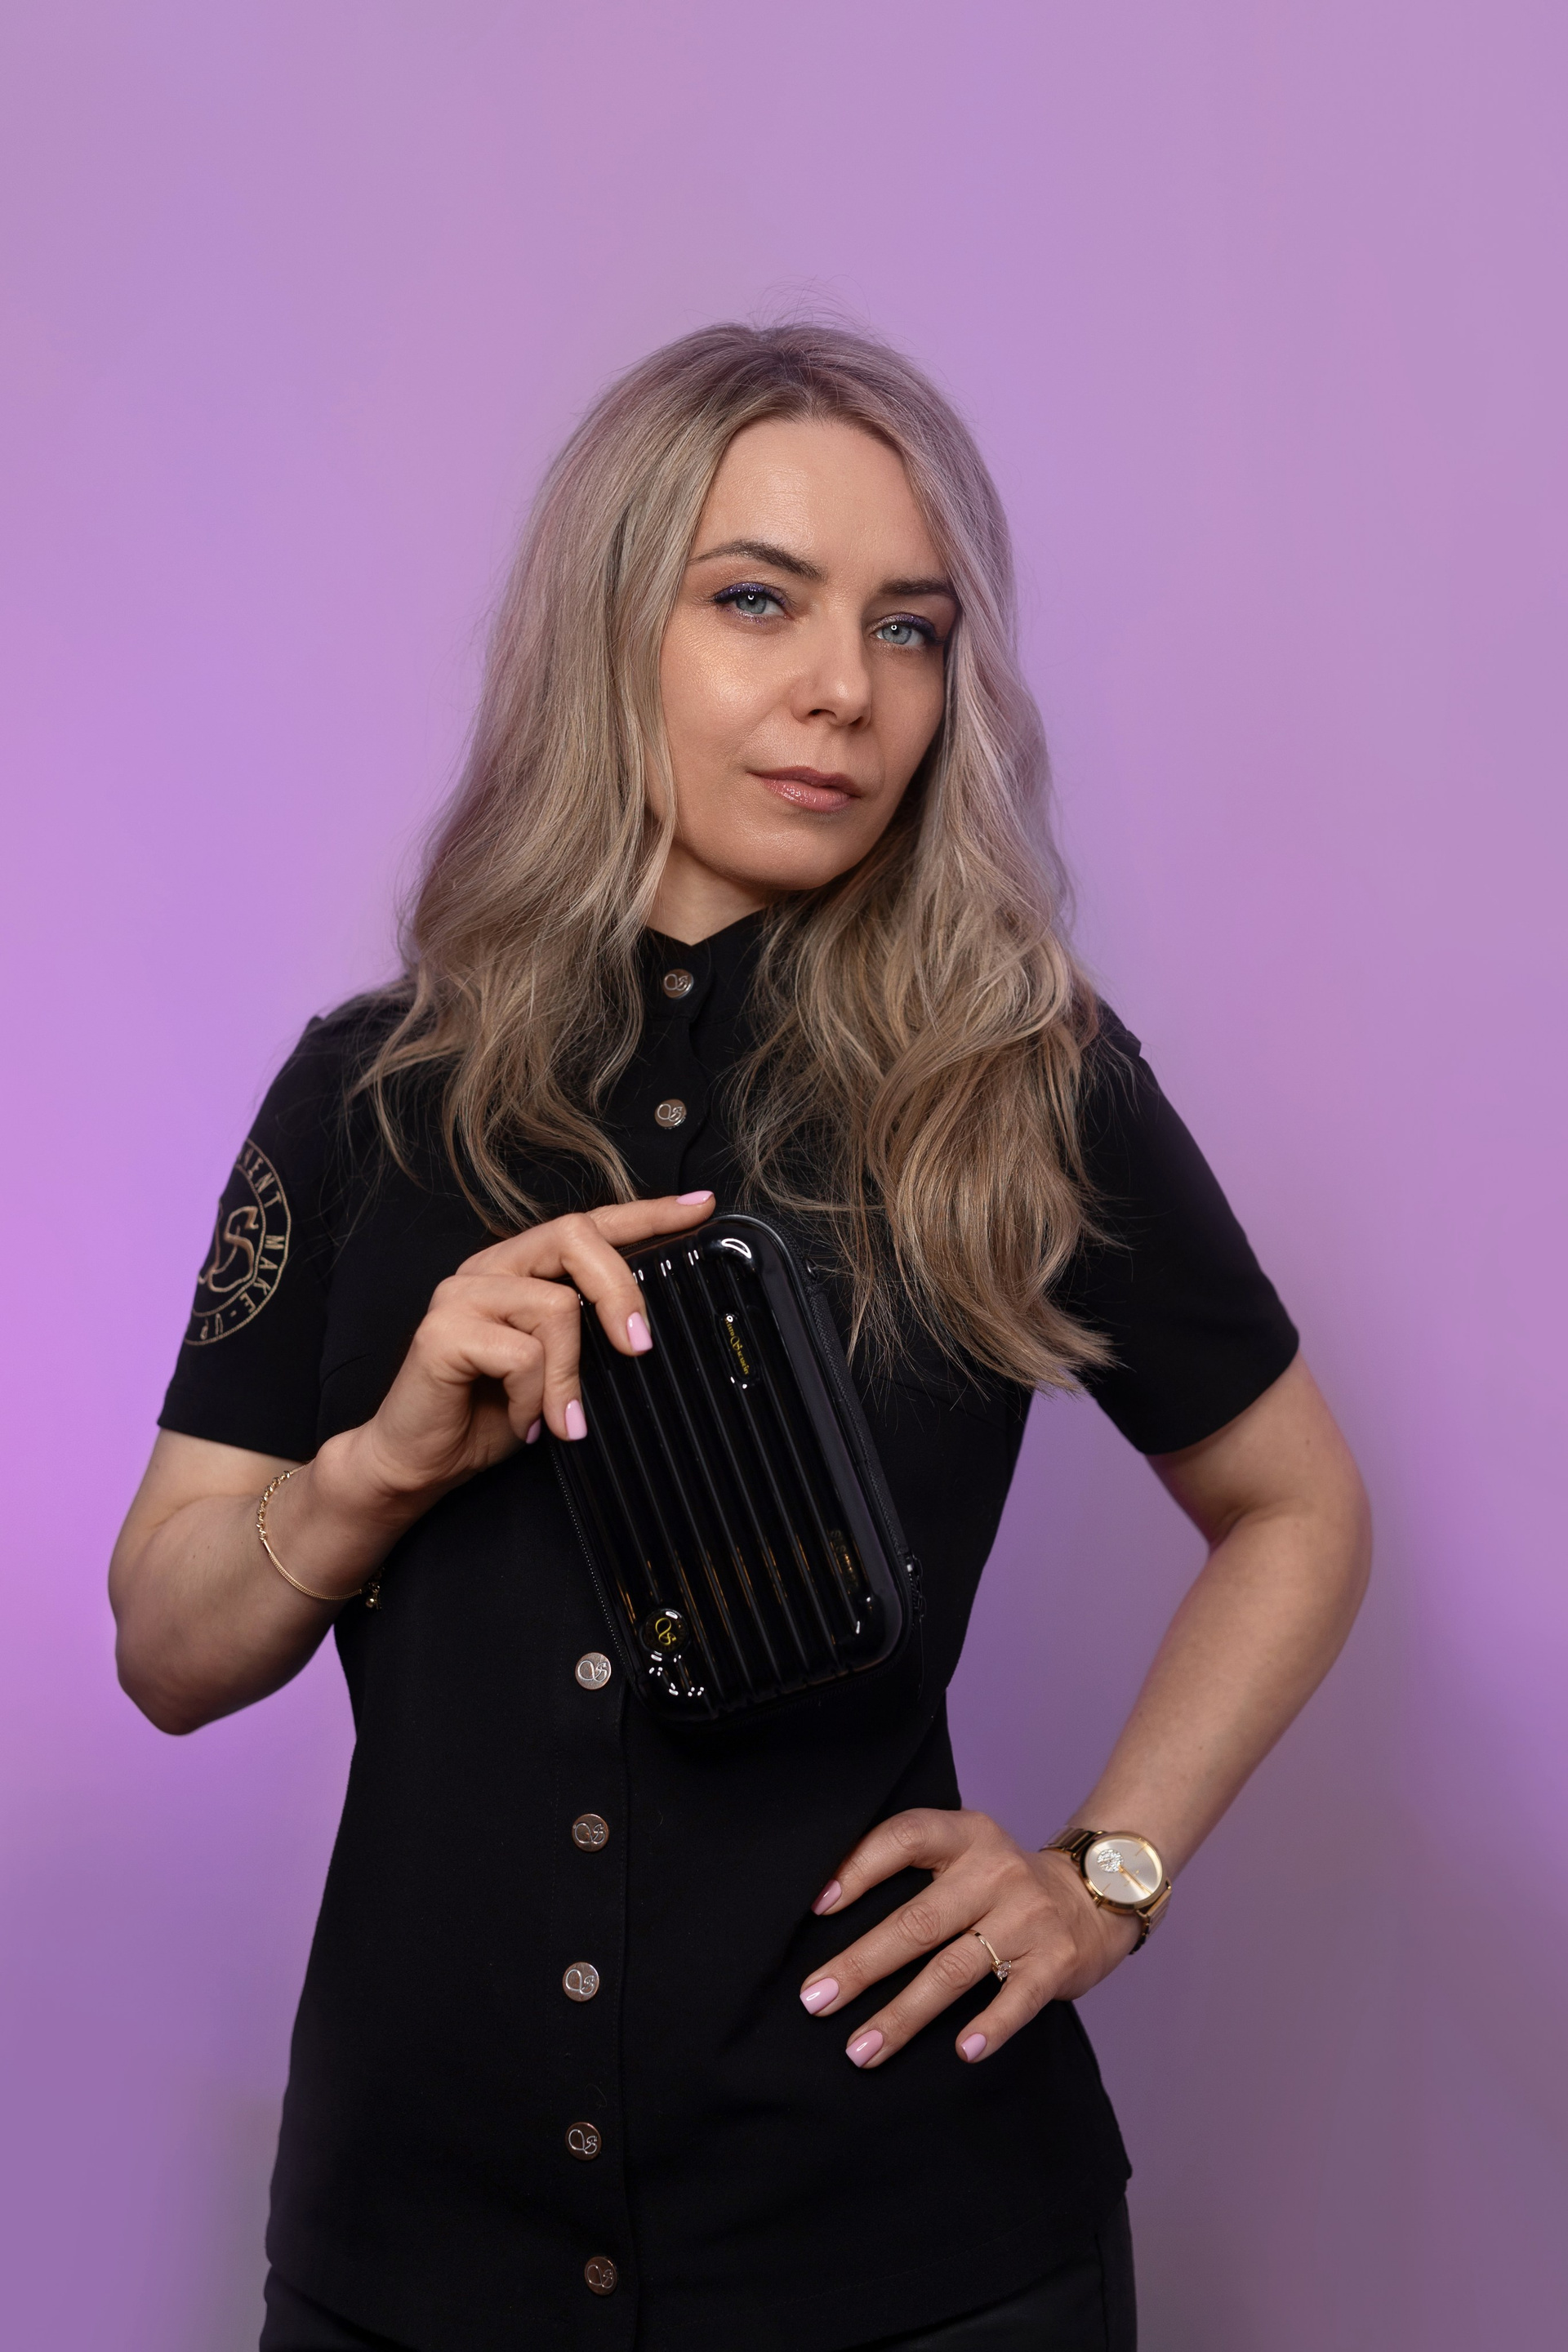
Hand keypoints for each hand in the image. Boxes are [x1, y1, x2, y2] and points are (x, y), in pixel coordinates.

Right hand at [327, 1192, 713, 1515]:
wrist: (420, 1463)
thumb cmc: (489, 1415)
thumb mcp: (560, 1370)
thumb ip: (591, 1336)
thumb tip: (648, 1328)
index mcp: (521, 1267)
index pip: (591, 1224)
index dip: (647, 1214)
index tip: (700, 1208)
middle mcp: (491, 1266)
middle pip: (575, 1236)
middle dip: (619, 1289)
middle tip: (638, 1347)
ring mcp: (462, 1293)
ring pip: (555, 1307)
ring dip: (568, 1376)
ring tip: (556, 1417)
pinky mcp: (441, 1330)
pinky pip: (521, 1353)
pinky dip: (534, 1396)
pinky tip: (521, 1419)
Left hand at [798, 1808, 1138, 2068]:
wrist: (1095, 1894)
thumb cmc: (1003, 1883)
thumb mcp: (964, 1853)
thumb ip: (915, 1870)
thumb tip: (828, 1913)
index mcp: (966, 1835)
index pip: (906, 1838)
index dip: (859, 1868)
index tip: (817, 1908)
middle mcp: (995, 1871)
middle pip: (918, 1921)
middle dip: (861, 1966)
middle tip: (815, 2000)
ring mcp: (1028, 1916)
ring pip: (954, 1969)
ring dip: (903, 2015)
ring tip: (861, 2049)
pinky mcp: (1057, 1959)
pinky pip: (1018, 1998)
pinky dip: (990, 2026)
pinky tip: (962, 2051)